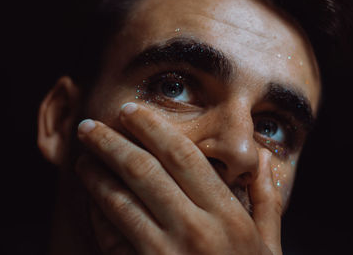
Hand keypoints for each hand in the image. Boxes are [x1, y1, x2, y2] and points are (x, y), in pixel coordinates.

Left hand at [76, 102, 282, 254]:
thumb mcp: (269, 246)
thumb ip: (266, 200)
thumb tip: (263, 160)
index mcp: (227, 216)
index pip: (182, 156)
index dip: (153, 128)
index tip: (131, 111)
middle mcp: (195, 230)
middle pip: (144, 170)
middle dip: (112, 142)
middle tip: (91, 126)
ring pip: (119, 200)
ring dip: (96, 174)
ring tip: (84, 157)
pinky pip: (111, 237)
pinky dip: (97, 213)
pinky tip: (92, 199)